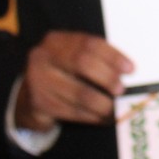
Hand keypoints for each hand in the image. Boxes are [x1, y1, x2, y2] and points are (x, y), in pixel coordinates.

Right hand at [14, 31, 133, 131]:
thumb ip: (94, 60)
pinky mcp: (38, 103)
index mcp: (56, 41)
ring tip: (114, 108)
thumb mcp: (72, 60)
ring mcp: (38, 80)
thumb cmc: (61, 75)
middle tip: (121, 89)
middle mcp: (43, 57)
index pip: (89, 43)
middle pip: (82, 63)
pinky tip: (102, 117)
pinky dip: (91, 116)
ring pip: (79, 93)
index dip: (112, 56)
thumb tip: (127, 72)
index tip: (130, 69)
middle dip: (107, 77)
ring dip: (102, 103)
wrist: (28, 97)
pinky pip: (72, 111)